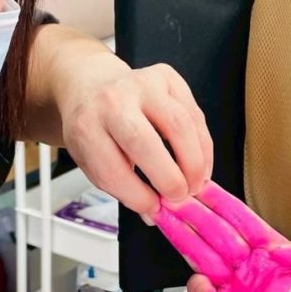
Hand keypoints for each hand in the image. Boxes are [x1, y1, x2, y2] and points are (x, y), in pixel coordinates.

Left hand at [56, 54, 212, 219]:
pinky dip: (204, 146)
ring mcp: (141, 83)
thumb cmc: (96, 130)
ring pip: (179, 125)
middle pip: (144, 142)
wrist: (92, 86)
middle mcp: (112, 100)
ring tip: (196, 184)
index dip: (138, 197)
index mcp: (86, 127)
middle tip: (181, 197)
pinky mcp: (167, 77)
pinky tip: (200, 165)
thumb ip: (123, 188)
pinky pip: (195, 115)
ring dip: (195, 163)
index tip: (154, 209)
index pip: (113, 170)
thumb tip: (157, 214)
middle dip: (169, 178)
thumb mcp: (94, 162)